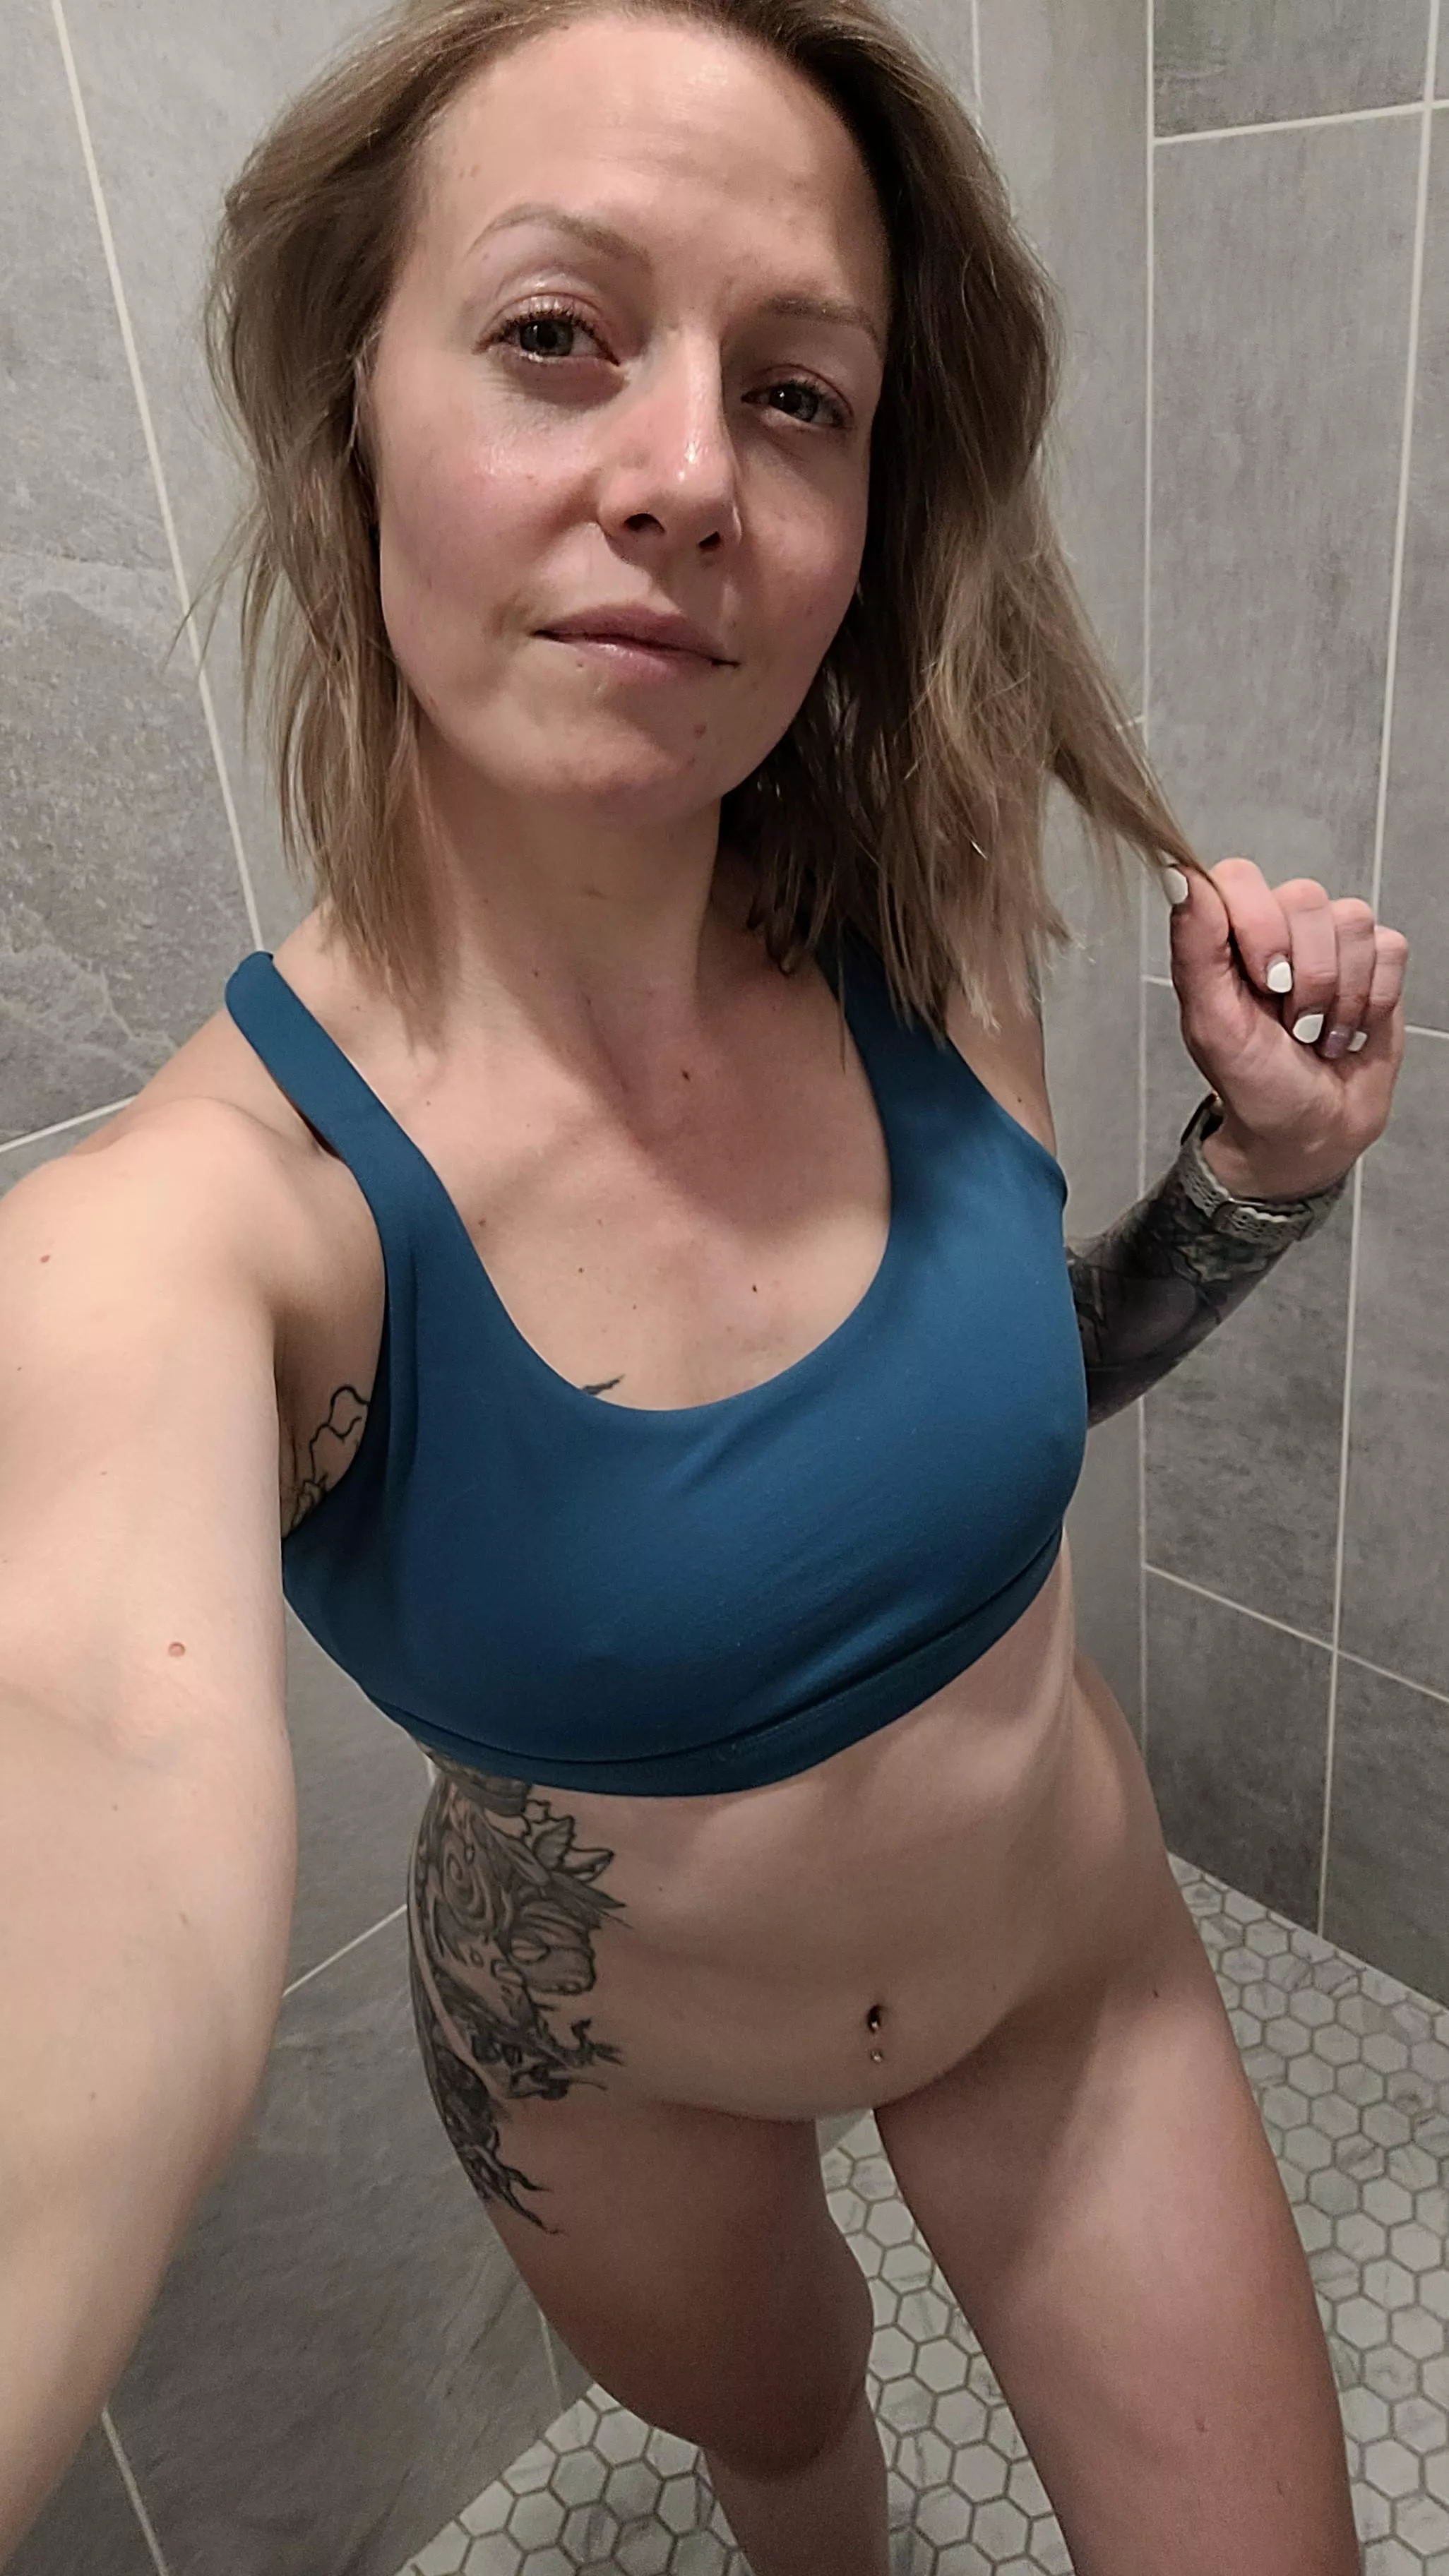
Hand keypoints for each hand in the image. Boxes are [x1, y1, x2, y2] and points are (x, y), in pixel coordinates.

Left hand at [1164, 858, 1408, 1200]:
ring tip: (1319, 1033)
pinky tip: (1350, 1028)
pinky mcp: (1378, 960)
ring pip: (1353, 920)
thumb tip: (1182, 878)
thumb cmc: (1255, 1082)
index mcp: (1227, 935)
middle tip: (1292, 1022)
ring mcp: (1332, 940)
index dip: (1259, 925)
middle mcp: (1279, 926)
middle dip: (1306, 975)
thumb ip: (1195, 950)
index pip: (1239, 877)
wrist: (1310, 1130)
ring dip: (1339, 995)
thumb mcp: (1213, 1026)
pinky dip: (1373, 1000)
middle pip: (1305, 897)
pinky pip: (1390, 948)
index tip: (1263, 984)